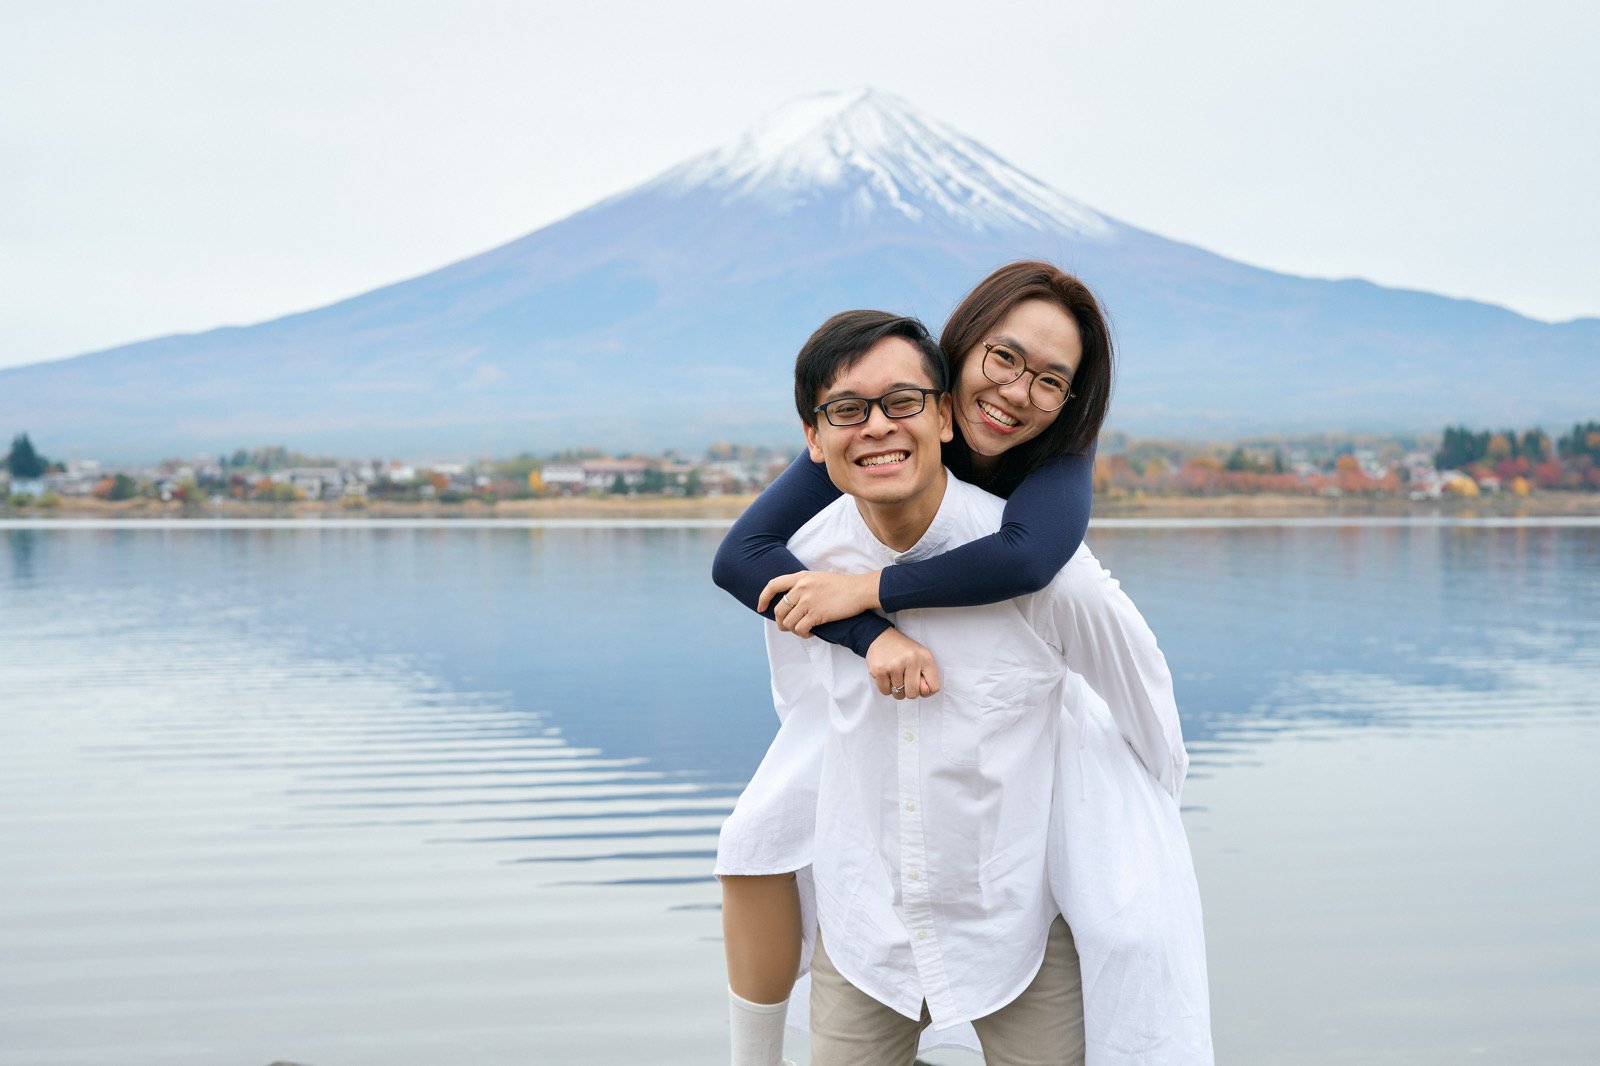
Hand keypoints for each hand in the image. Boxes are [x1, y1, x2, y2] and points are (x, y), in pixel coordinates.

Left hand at [759, 570, 882, 637]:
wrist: (859, 590)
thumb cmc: (842, 586)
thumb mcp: (818, 578)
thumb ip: (803, 585)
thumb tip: (791, 600)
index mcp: (801, 577)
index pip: (773, 585)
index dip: (763, 597)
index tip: (760, 607)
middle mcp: (801, 588)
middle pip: (779, 610)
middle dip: (781, 623)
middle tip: (788, 627)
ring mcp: (808, 601)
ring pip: (788, 622)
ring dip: (793, 630)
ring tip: (803, 630)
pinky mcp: (816, 614)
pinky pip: (800, 629)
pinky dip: (803, 634)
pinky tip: (810, 633)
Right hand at [866, 629, 940, 700]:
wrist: (882, 636)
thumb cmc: (903, 650)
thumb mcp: (921, 658)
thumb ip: (927, 677)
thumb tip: (924, 692)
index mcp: (925, 658)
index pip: (934, 687)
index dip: (927, 690)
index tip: (920, 683)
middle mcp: (911, 660)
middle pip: (913, 694)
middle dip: (908, 691)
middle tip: (905, 679)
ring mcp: (894, 665)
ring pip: (898, 694)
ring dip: (896, 689)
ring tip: (895, 675)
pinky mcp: (880, 670)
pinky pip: (885, 691)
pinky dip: (886, 687)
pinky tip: (887, 675)